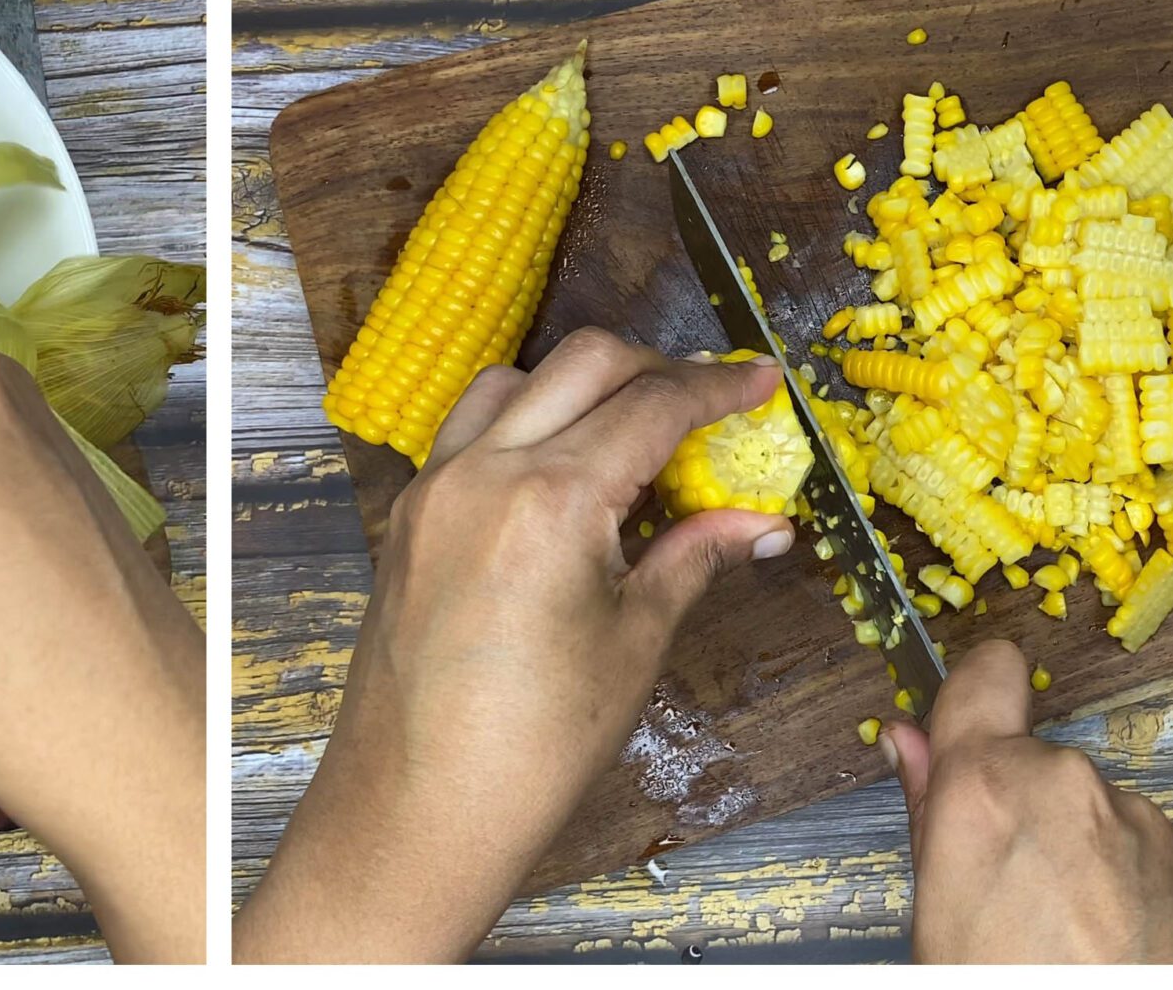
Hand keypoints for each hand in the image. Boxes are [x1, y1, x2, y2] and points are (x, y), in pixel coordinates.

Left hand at [238, 328, 795, 962]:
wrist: (416, 807)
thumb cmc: (534, 744)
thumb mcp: (634, 642)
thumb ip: (693, 557)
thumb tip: (762, 521)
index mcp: (550, 498)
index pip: (652, 405)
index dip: (719, 386)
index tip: (764, 379)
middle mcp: (483, 471)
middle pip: (584, 364)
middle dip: (656, 369)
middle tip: (710, 403)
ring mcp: (434, 488)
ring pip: (514, 382)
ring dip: (580, 386)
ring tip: (633, 433)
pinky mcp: (408, 516)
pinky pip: (468, 431)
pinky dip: (522, 422)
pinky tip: (560, 471)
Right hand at [889, 640, 1172, 963]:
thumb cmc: (1007, 984)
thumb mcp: (935, 912)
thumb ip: (927, 811)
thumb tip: (906, 744)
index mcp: (986, 787)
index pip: (985, 678)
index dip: (976, 693)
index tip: (973, 711)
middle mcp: (1069, 785)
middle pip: (1036, 765)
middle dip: (1022, 810)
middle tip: (1006, 889)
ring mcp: (1141, 821)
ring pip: (1094, 812)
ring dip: (1080, 853)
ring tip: (1065, 931)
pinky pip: (1146, 851)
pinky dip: (1130, 885)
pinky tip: (1113, 942)